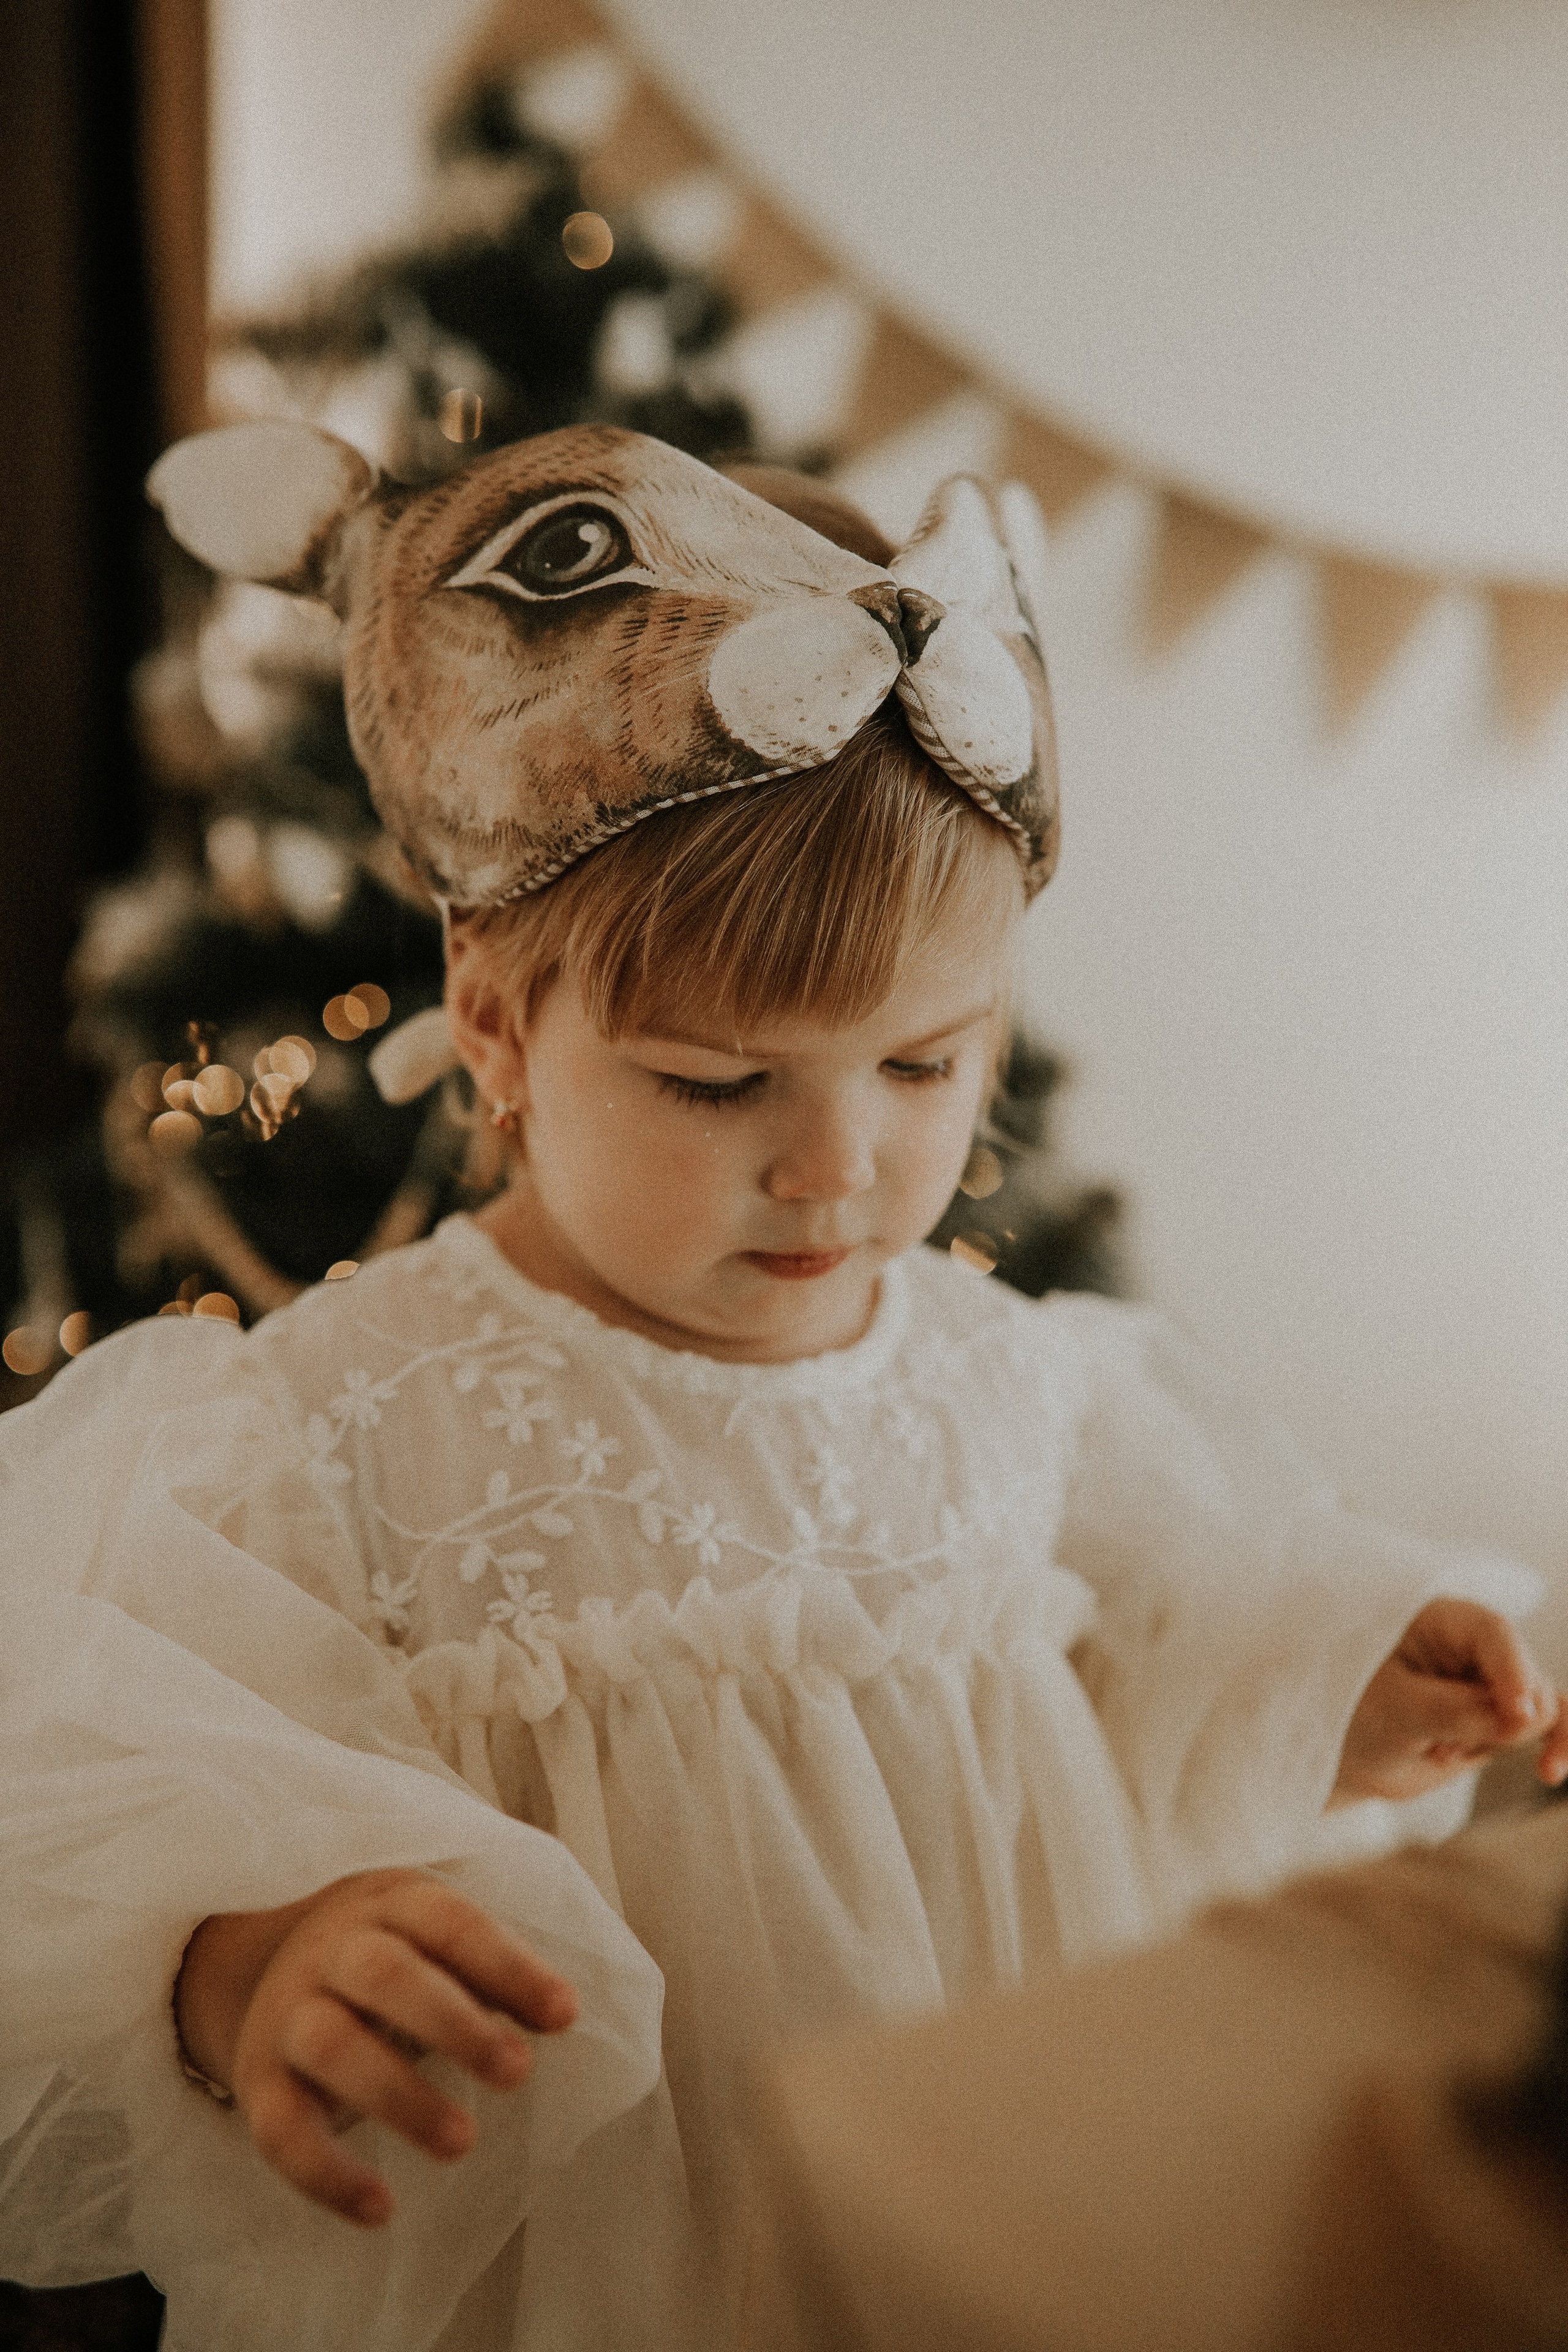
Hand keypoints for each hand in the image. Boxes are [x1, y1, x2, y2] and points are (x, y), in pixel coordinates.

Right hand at [175, 1868, 576, 2228]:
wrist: (274, 1962)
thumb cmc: (396, 1958)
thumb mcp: (441, 1943)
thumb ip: (495, 1972)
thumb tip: (560, 2014)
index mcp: (391, 1904)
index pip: (451, 1924)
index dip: (510, 1967)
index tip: (565, 2016)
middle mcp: (333, 1950)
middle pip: (384, 1974)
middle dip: (453, 2023)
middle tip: (517, 2073)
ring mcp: (288, 2012)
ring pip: (330, 2045)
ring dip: (398, 2095)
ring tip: (463, 2141)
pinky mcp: (258, 2079)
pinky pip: (280, 2130)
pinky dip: (326, 2174)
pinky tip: (381, 2209)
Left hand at [1332, 1598, 1567, 1806]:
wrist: (1342, 1752)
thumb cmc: (1351, 1715)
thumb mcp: (1391, 1711)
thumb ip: (1453, 1711)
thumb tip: (1523, 1720)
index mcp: (1437, 1620)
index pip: (1492, 1632)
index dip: (1513, 1671)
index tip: (1519, 1715)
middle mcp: (1472, 1644)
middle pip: (1524, 1672)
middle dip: (1501, 1719)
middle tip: (1440, 1747)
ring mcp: (1491, 1681)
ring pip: (1536, 1707)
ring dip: (1501, 1740)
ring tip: (1442, 1754)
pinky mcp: (1501, 1716)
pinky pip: (1546, 1726)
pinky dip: (1554, 1746)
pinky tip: (1551, 1771)